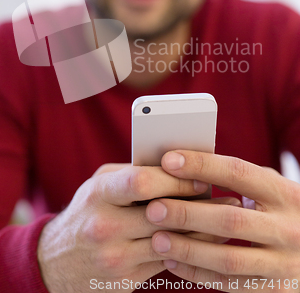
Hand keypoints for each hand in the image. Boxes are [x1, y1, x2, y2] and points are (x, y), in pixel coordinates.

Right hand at [37, 162, 211, 291]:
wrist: (54, 264)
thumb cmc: (86, 213)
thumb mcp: (99, 186)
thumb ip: (132, 174)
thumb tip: (178, 167)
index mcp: (99, 194)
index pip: (142, 181)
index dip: (176, 179)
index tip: (202, 176)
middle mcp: (105, 226)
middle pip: (163, 214)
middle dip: (200, 206)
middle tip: (228, 200)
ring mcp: (115, 256)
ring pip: (172, 242)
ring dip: (205, 232)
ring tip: (229, 221)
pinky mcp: (125, 279)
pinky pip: (167, 262)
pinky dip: (191, 250)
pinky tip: (208, 241)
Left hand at [148, 150, 299, 292]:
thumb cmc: (285, 211)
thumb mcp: (274, 188)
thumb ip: (242, 178)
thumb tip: (188, 163)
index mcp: (284, 193)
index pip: (238, 172)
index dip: (202, 165)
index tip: (169, 160)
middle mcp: (287, 227)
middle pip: (230, 219)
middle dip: (187, 213)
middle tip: (153, 208)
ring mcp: (284, 262)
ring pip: (228, 258)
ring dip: (188, 248)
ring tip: (156, 239)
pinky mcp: (276, 289)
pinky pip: (231, 284)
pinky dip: (198, 273)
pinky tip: (173, 262)